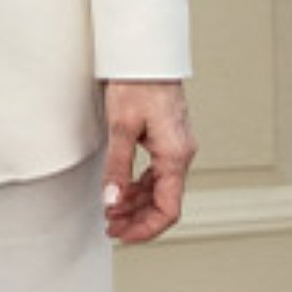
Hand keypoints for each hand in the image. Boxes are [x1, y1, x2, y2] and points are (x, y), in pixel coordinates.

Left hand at [101, 79, 194, 242]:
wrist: (147, 56)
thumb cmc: (138, 84)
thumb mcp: (121, 127)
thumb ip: (118, 167)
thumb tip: (112, 201)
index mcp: (176, 156)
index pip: (168, 209)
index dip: (145, 229)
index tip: (122, 235)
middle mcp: (181, 155)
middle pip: (164, 203)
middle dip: (137, 219)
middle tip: (110, 227)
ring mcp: (176, 149)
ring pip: (160, 189)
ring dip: (136, 204)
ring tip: (110, 211)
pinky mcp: (168, 141)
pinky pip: (157, 174)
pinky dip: (139, 186)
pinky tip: (121, 190)